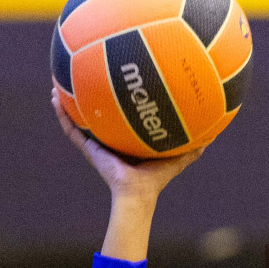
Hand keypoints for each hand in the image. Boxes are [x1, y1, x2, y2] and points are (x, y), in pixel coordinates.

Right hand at [52, 87, 201, 200]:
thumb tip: (213, 135)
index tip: (114, 81)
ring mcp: (97, 143)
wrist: (137, 194)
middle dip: (89, 96)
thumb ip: (192, 147)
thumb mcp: (176, 157)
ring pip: (79, 118)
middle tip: (83, 74)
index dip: (116, 101)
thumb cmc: (156, 179)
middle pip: (97, 113)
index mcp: (127, 139)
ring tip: (58, 82)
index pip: (120, 116)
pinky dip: (63, 115)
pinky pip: (72, 130)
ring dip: (68, 101)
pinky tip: (55, 98)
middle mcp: (110, 138)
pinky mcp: (89, 149)